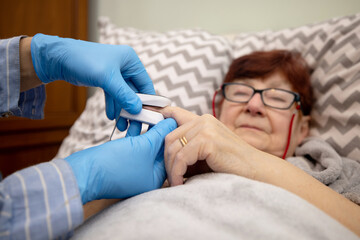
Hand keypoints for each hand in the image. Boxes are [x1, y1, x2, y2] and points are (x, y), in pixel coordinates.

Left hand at [31, 33, 154, 131]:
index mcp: (131, 60)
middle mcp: (126, 66)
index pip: (146, 84)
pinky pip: (114, 96)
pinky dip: (114, 106)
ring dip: (124, 111)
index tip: (150, 118)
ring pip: (125, 96)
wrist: (58, 58)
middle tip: (135, 127)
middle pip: (136, 93)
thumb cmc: (84, 61)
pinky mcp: (106, 80)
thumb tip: (138, 110)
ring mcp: (116, 74)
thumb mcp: (106, 78)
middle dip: (135, 110)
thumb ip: (123, 95)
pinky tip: (112, 117)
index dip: (149, 102)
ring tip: (122, 127)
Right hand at [65, 118, 176, 203]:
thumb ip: (160, 133)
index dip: (170, 134)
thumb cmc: (116, 163)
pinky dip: (133, 135)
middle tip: (158, 114)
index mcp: (156, 178)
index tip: (169, 118)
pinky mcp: (122, 164)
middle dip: (156, 131)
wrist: (84, 172)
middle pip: (157, 149)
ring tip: (144, 114)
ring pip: (144, 146)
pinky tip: (133, 121)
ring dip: (143, 130)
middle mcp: (146, 177)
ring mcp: (133, 171)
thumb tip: (173, 122)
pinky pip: (132, 147)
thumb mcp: (143, 145)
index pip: (169, 153)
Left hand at [159, 107, 258, 185]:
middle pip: (167, 135)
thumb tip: (163, 156)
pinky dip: (177, 173)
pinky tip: (181, 184)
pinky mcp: (209, 140)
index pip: (171, 113)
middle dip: (163, 158)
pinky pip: (181, 157)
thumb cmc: (230, 166)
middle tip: (168, 176)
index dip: (155, 115)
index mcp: (202, 120)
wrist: (257, 172)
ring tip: (175, 183)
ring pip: (172, 147)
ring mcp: (206, 128)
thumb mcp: (204, 154)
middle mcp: (203, 119)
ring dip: (170, 169)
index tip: (139, 119)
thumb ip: (187, 149)